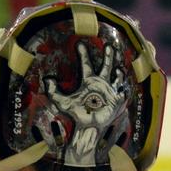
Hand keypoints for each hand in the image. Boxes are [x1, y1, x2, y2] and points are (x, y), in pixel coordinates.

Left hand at [43, 42, 125, 165]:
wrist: (88, 126)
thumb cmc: (76, 114)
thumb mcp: (62, 103)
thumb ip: (53, 92)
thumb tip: (47, 80)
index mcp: (88, 80)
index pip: (86, 64)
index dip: (83, 54)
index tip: (79, 44)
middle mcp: (101, 82)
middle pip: (106, 65)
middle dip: (108, 55)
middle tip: (108, 45)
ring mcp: (110, 90)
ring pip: (117, 76)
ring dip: (118, 72)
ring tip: (118, 69)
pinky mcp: (118, 99)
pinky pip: (123, 91)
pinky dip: (123, 87)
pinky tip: (122, 87)